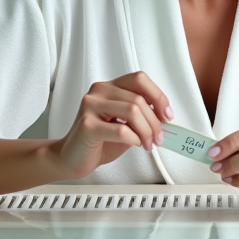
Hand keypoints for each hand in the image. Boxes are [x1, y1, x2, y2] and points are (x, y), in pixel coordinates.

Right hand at [53, 71, 173, 179]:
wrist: (71, 159)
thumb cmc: (98, 142)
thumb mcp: (125, 124)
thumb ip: (142, 115)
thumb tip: (165, 117)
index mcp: (109, 87)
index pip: (139, 79)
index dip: (158, 96)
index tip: (167, 115)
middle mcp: (98, 92)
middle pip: (138, 99)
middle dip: (155, 122)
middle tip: (158, 139)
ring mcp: (90, 106)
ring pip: (132, 111)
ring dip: (147, 131)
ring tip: (148, 144)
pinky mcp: (87, 125)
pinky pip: (121, 129)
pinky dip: (134, 139)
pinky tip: (135, 144)